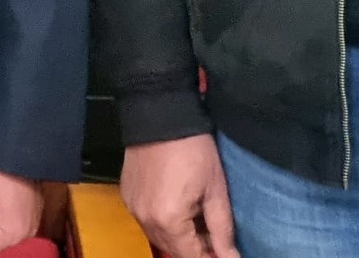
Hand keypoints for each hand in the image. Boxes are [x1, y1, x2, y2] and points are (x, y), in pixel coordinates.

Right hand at [121, 136, 239, 257]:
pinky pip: (147, 220)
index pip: (192, 257)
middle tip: (213, 233)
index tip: (224, 251)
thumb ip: (222, 230)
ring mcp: (133, 207)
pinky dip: (163, 220)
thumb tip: (230, 257)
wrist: (160, 114)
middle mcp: (145, 218)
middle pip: (174, 250)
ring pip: (159, 237)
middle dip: (195, 247)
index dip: (210, 256)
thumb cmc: (192, 147)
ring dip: (179, 235)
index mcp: (169, 220)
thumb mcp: (216, 190)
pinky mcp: (127, 196)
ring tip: (197, 215)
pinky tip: (177, 203)